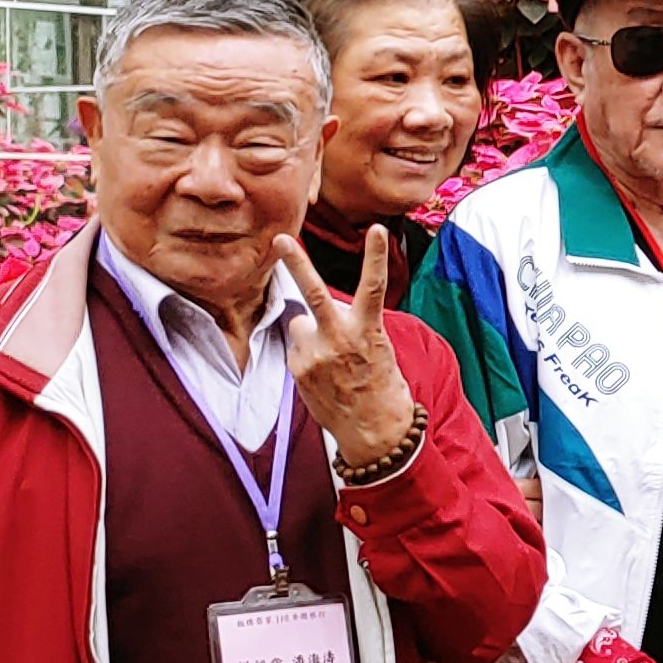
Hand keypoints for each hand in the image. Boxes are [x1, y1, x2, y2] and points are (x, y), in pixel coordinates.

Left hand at [272, 233, 420, 463]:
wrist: (374, 431)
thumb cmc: (381, 386)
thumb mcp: (378, 348)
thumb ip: (350, 325)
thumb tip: (317, 315)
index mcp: (368, 331)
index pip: (374, 287)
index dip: (376, 257)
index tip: (379, 230)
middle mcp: (339, 339)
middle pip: (314, 294)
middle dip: (296, 263)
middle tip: (281, 239)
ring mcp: (315, 355)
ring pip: (301, 324)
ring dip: (310, 334)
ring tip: (330, 359)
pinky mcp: (299, 370)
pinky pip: (296, 348)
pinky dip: (306, 355)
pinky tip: (322, 374)